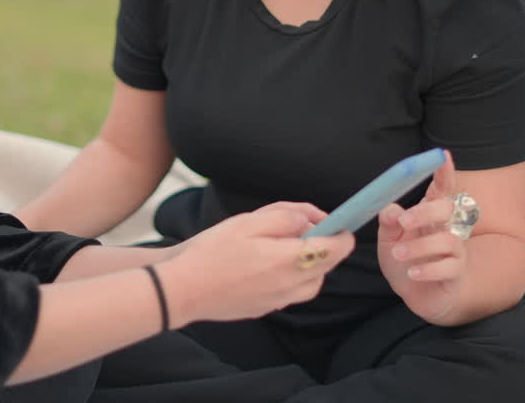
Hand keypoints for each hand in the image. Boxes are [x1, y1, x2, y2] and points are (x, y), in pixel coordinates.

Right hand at [155, 202, 353, 326]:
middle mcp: (291, 285)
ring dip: (308, 262)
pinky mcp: (266, 309)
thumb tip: (310, 220)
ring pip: (312, 281)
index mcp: (290, 260)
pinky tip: (267, 264)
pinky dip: (291, 276)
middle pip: (327, 265)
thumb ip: (286, 217)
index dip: (342, 232)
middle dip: (322, 244)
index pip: (337, 248)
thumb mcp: (248, 221)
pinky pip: (292, 292)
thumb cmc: (212, 252)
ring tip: (283, 246)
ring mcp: (279, 301)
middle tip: (300, 226)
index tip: (338, 221)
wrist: (182, 289)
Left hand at [377, 151, 468, 324]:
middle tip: (403, 221)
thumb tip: (390, 209)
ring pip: (448, 240)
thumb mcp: (389, 240)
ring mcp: (454, 253)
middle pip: (447, 209)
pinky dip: (428, 269)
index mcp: (430, 216)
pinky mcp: (455, 275)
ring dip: (420, 246)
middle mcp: (446, 229)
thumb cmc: (405, 260)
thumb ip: (389, 223)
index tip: (442, 156)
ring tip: (398, 254)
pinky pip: (450, 268)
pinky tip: (412, 273)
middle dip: (426, 211)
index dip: (444, 172)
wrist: (417, 295)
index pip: (441, 189)